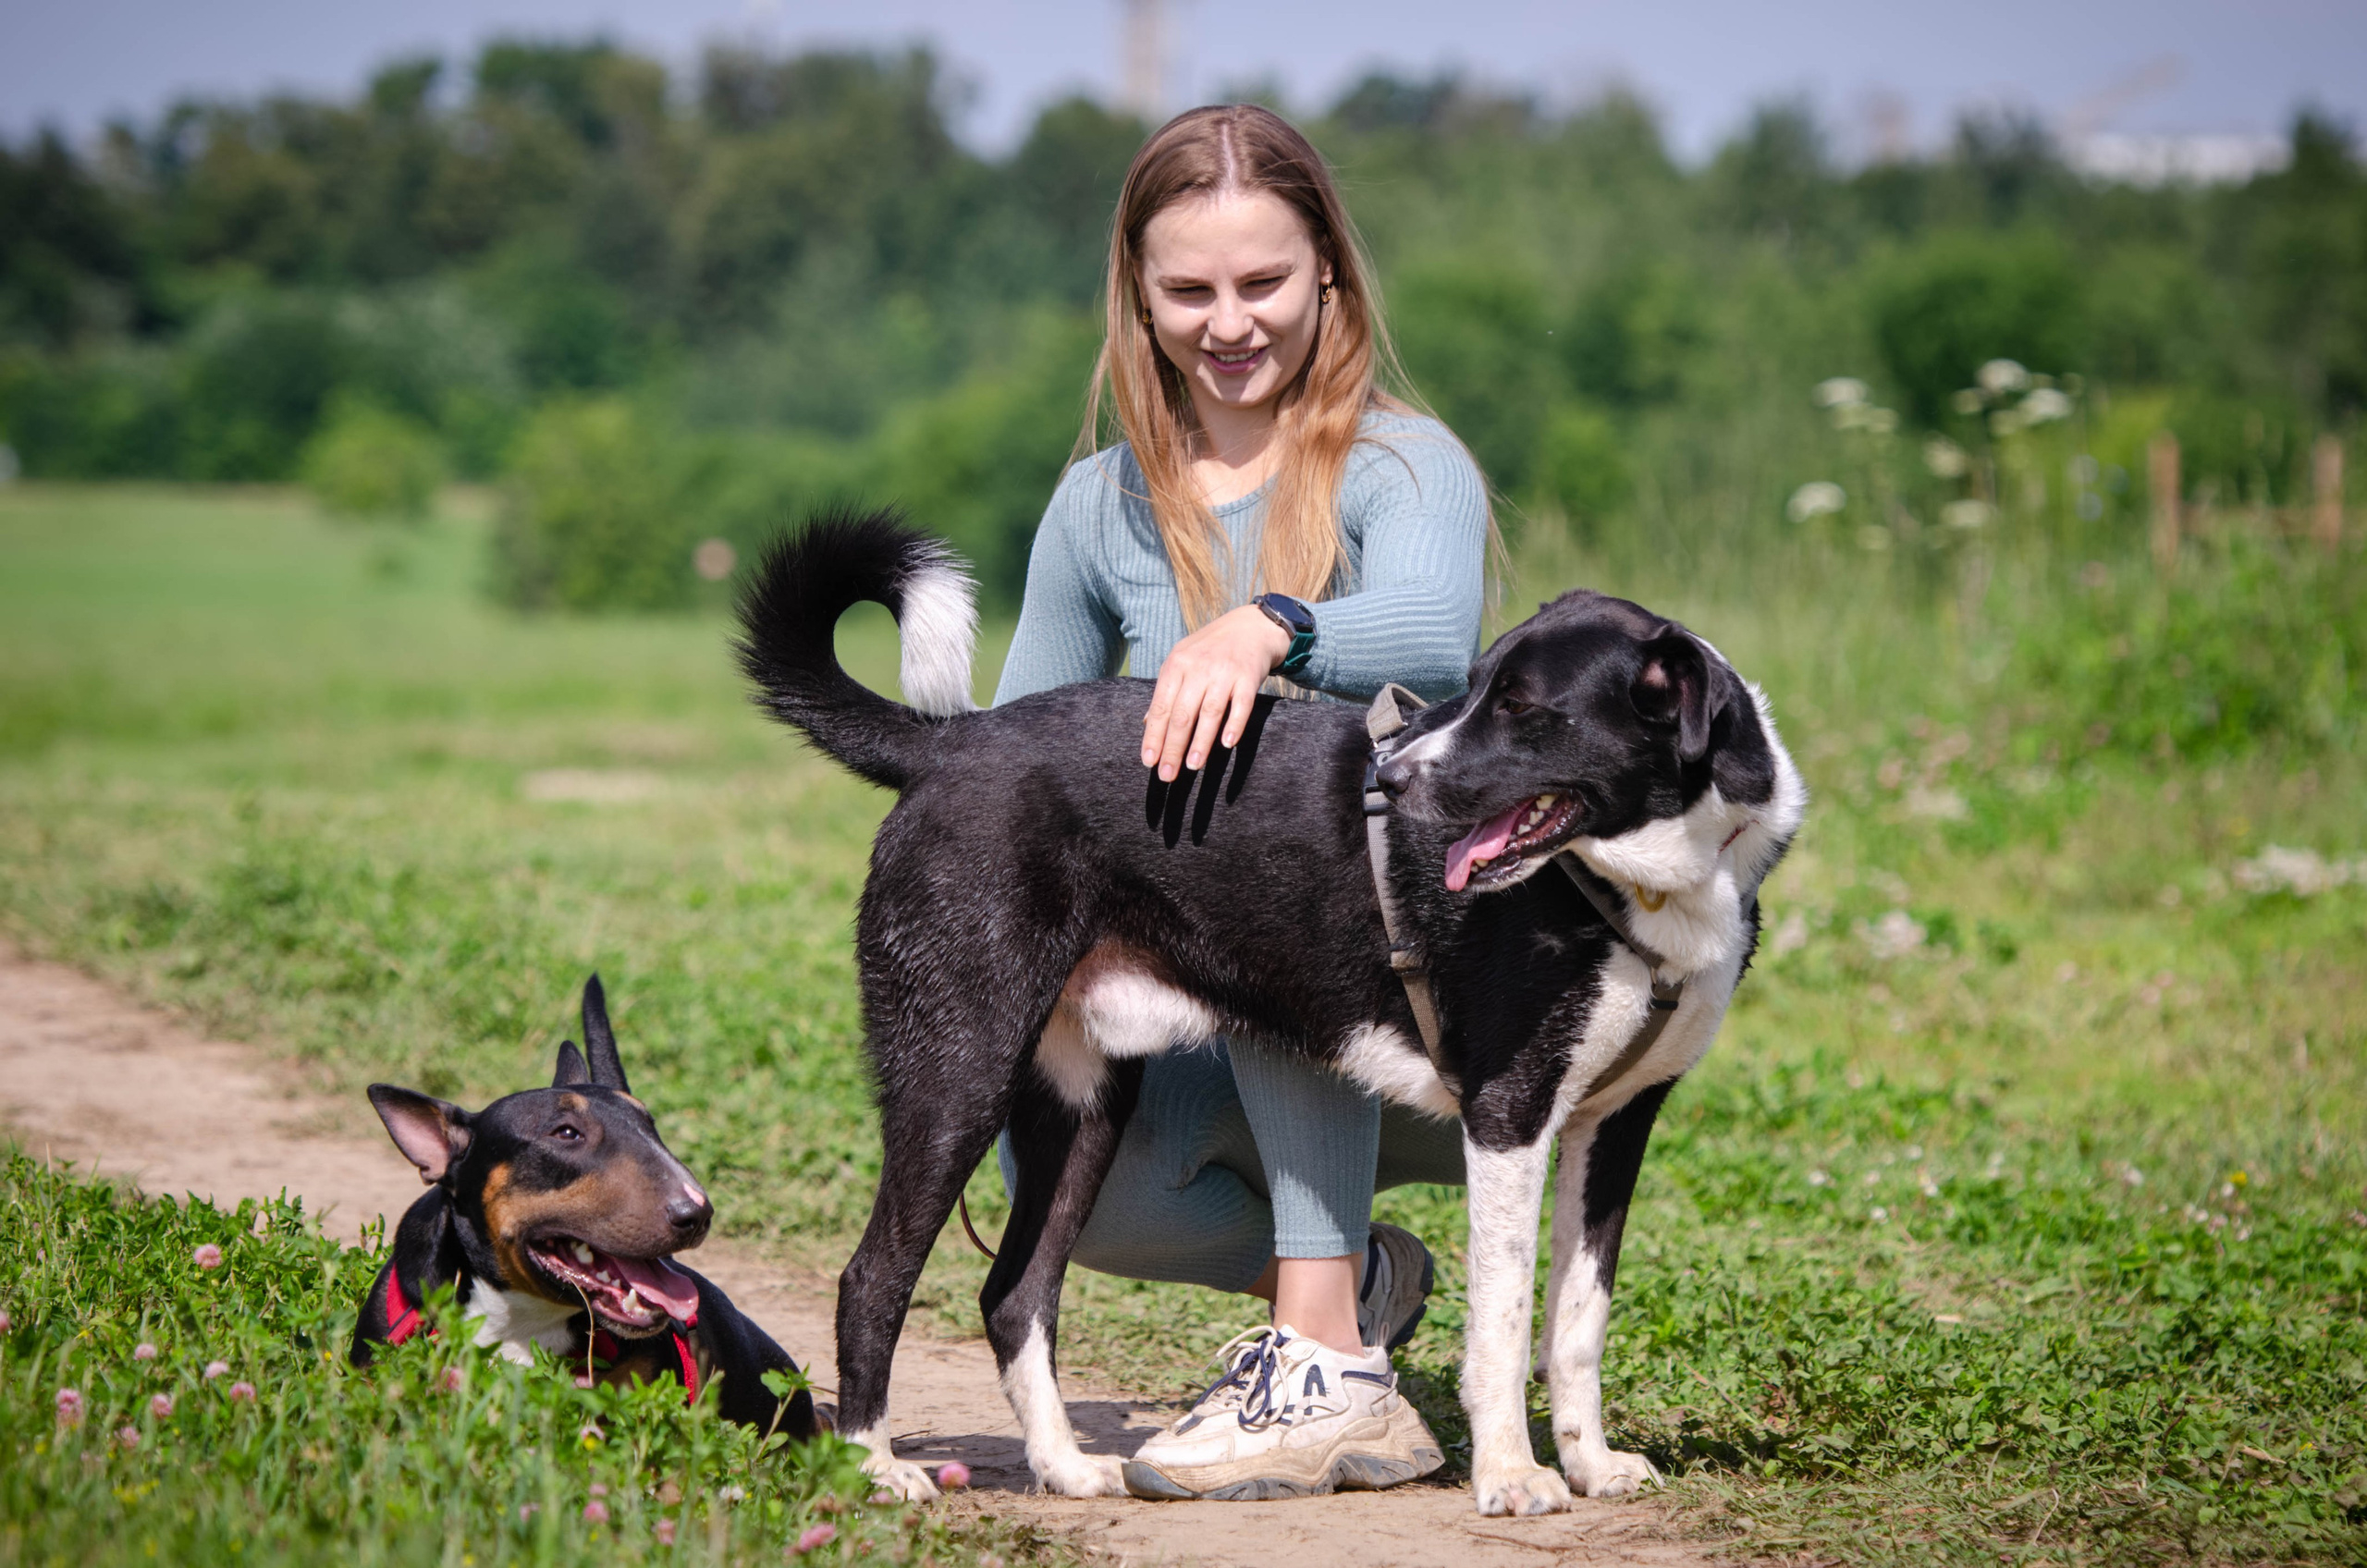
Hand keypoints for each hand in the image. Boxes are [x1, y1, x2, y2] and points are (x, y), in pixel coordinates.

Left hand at [1141, 604, 1291, 780]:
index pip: (1161, 707)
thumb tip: (1147, 724)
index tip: (1149, 762)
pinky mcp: (1248, 677)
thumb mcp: (1181, 662)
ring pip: (1210, 712)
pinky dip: (1234, 724)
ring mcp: (1224, 672)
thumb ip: (1166, 692)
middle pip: (1182, 714)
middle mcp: (1198, 669)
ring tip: (1192, 765)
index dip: (1154, 736)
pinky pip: (1241, 705)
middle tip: (1167, 775)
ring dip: (1200, 741)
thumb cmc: (1209, 651)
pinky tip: (1227, 744)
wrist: (1249, 628)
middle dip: (1172, 747)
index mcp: (1177, 665)